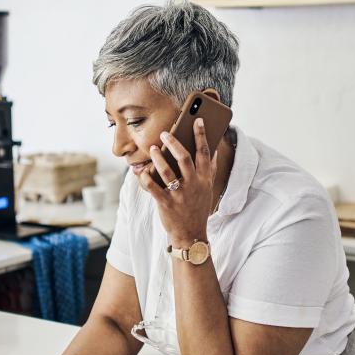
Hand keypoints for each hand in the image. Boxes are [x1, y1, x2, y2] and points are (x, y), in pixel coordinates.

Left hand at [138, 117, 217, 243]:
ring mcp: (179, 195)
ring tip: (152, 149)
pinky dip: (144, 177)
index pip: (204, 153)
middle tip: (164, 133)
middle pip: (184, 158)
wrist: (191, 234)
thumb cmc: (198, 208)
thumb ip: (210, 171)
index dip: (202, 135)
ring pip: (166, 171)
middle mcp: (193, 185)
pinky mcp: (165, 204)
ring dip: (157, 157)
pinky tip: (140, 170)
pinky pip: (152, 187)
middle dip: (173, 143)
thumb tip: (213, 152)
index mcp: (204, 179)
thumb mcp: (208, 189)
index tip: (198, 121)